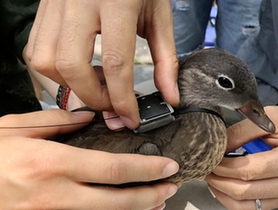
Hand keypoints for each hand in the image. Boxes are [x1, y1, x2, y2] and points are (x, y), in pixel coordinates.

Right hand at [0, 109, 177, 208]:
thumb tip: (89, 117)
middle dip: (150, 195)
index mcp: (53, 164)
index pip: (113, 169)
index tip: (167, 165)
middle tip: (171, 187)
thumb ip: (56, 122)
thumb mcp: (15, 129)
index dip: (146, 169)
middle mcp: (58, 195)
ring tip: (158, 201)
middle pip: (117, 201)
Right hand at [26, 0, 178, 129]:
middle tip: (112, 104)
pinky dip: (54, 71)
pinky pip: (35, 48)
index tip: (131, 118)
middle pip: (72, 66)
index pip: (115, 62)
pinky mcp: (44, 8)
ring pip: (45, 60)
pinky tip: (78, 71)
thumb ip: (165, 59)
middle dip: (92, 97)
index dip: (123, 99)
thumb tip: (170, 97)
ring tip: (96, 85)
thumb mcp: (160, 16)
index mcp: (117, 2)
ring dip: (70, 86)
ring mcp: (56, 4)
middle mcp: (79, 2)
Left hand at [205, 106, 277, 208]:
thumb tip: (217, 148)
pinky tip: (224, 186)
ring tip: (211, 177)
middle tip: (205, 169)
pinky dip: (234, 199)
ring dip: (223, 193)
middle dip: (219, 181)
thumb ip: (240, 132)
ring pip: (247, 205)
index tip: (210, 159)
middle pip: (246, 191)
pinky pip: (254, 207)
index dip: (224, 167)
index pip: (250, 170)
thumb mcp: (269, 118)